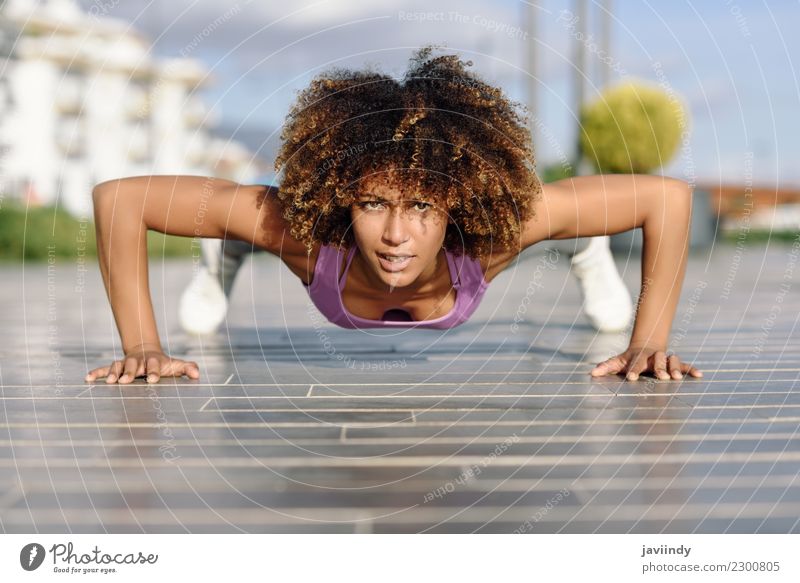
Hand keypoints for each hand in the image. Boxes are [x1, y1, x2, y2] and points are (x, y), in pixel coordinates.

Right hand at [85, 344, 199, 383]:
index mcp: (154, 361)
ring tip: (109, 382)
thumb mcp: (176, 365)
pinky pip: (104, 368)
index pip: (154, 365)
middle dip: (130, 372)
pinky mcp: (116, 367)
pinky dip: (96, 372)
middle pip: (134, 364)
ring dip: (113, 372)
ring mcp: (126, 363)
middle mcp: (138, 361)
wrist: (148, 352)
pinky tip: (87, 379)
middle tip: (126, 381)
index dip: (154, 371)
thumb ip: (187, 368)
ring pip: (118, 365)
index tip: (153, 379)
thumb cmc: (164, 364)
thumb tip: (197, 374)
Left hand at [590, 345, 702, 380]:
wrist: (646, 345)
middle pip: (657, 359)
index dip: (633, 370)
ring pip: (672, 360)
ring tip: (678, 378)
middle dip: (659, 368)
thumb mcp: (618, 362)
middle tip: (661, 377)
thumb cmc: (629, 358)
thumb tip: (592, 374)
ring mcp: (665, 358)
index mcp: (638, 357)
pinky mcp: (676, 363)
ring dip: (675, 368)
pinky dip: (691, 369)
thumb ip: (606, 367)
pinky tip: (699, 375)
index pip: (635, 362)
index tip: (631, 378)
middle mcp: (653, 356)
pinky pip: (685, 364)